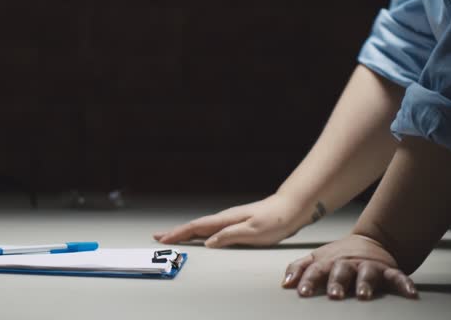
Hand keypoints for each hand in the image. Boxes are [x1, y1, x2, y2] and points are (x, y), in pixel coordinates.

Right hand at [153, 194, 312, 246]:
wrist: (292, 207)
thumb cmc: (276, 219)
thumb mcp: (253, 232)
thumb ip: (229, 236)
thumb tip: (208, 242)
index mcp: (226, 220)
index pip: (196, 227)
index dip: (178, 233)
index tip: (163, 238)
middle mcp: (226, 218)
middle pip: (195, 226)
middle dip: (176, 232)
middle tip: (159, 236)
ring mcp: (231, 220)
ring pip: (202, 227)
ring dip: (186, 232)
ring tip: (174, 237)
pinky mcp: (237, 223)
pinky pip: (212, 229)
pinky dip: (200, 232)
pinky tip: (200, 236)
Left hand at [283, 234, 417, 299]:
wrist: (371, 242)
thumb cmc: (339, 257)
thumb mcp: (317, 259)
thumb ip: (300, 269)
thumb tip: (285, 283)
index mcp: (329, 262)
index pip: (315, 270)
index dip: (307, 280)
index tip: (302, 292)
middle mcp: (348, 264)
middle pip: (340, 272)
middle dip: (336, 283)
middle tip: (334, 295)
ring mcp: (368, 266)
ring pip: (367, 274)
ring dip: (365, 284)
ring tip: (364, 295)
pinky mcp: (388, 270)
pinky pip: (397, 277)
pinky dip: (404, 284)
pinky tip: (410, 293)